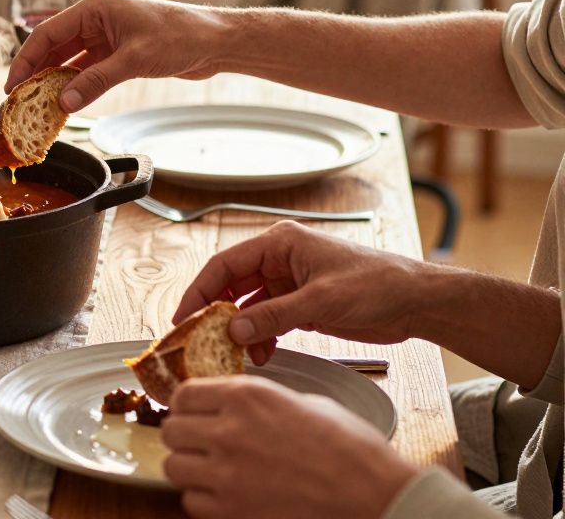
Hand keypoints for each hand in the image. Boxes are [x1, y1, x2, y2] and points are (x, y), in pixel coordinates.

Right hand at [5, 0, 226, 111]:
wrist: (215, 42)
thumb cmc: (181, 37)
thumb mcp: (134, 60)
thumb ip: (96, 81)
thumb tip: (63, 102)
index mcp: (96, 7)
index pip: (48, 33)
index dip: (26, 59)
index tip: (12, 85)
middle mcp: (97, 18)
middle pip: (55, 46)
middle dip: (36, 72)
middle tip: (18, 99)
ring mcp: (108, 35)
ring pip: (70, 59)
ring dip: (55, 80)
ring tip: (37, 104)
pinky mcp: (119, 52)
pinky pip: (87, 69)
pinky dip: (76, 85)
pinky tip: (65, 101)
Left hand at [162, 376, 417, 518]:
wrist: (376, 495)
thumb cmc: (351, 449)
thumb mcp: (302, 402)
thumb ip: (258, 403)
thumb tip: (232, 406)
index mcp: (247, 396)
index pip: (184, 394)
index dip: (188, 405)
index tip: (194, 414)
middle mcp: (229, 430)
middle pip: (171, 431)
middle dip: (185, 437)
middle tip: (203, 445)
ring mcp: (227, 474)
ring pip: (173, 467)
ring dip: (190, 470)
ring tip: (214, 473)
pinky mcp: (232, 511)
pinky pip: (192, 503)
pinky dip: (205, 501)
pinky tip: (228, 497)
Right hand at [175, 221, 428, 363]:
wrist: (415, 302)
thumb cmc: (377, 283)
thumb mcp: (320, 301)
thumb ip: (273, 316)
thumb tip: (234, 330)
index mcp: (280, 243)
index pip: (224, 265)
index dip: (199, 291)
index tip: (182, 317)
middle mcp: (280, 259)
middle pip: (231, 286)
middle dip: (217, 314)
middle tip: (199, 339)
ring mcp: (289, 282)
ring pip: (248, 306)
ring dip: (241, 330)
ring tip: (235, 353)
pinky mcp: (301, 304)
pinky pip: (267, 320)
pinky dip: (260, 337)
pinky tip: (260, 354)